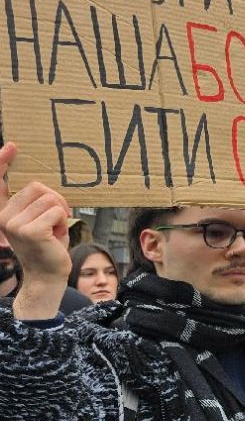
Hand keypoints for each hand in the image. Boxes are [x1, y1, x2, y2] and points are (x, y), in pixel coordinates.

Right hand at [0, 144, 72, 318]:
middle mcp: (3, 217)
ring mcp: (13, 224)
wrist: (48, 274)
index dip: (2, 162)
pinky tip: (57, 235)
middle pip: (38, 187)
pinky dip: (63, 221)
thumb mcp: (39, 220)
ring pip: (50, 199)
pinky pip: (57, 211)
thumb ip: (36, 203)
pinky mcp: (30, 231)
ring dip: (61, 213)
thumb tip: (44, 187)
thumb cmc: (48, 245)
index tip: (12, 146)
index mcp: (4, 212)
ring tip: (55, 229)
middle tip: (57, 219)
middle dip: (55, 200)